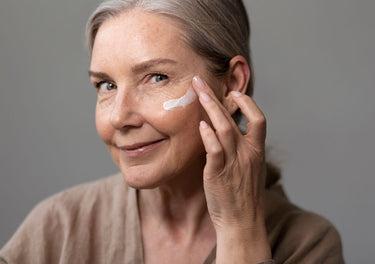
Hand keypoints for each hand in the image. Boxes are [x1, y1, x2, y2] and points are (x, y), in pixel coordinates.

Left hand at [192, 76, 270, 261]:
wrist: (242, 222)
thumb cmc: (244, 196)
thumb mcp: (250, 170)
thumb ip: (243, 150)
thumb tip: (230, 134)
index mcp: (257, 151)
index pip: (259, 119)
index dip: (248, 103)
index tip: (234, 93)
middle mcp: (248, 153)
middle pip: (235, 117)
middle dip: (217, 96)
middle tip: (201, 82)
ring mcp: (234, 162)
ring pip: (224, 128)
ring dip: (210, 108)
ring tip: (198, 93)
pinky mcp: (219, 172)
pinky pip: (214, 149)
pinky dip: (207, 135)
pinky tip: (200, 125)